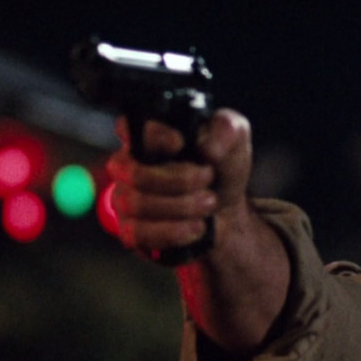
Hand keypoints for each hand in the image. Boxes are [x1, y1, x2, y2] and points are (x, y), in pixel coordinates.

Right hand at [106, 108, 253, 259]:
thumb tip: (208, 149)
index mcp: (148, 136)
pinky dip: (173, 231)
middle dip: (178, 180)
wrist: (227, 211)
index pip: (127, 128)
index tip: (180, 143)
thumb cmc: (220, 168)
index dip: (152, 137)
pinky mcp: (131, 230)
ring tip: (210, 203)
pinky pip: (139, 232)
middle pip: (134, 173)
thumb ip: (226, 129)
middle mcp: (129, 165)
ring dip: (181, 206)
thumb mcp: (234, 139)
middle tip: (208, 179)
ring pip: (138, 204)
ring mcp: (126, 199)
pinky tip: (197, 226)